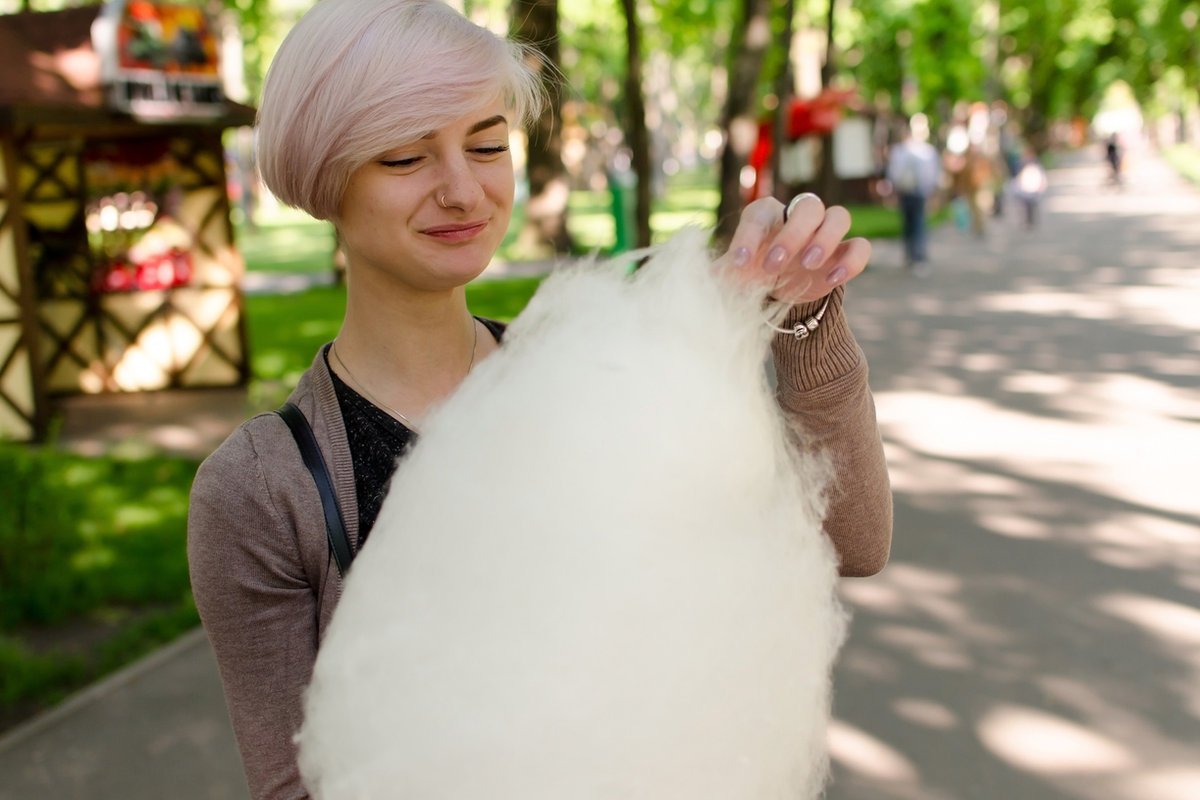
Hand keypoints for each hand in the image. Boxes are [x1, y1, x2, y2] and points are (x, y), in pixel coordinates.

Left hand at [720, 193, 871, 304]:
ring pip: (838, 216)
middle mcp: (798, 217)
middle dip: (793, 233)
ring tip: (809, 265)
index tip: (740, 263)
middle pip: (808, 205)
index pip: (760, 214)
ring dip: (826, 238)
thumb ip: (713, 275)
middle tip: (774, 265)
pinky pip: (861, 246)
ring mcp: (825, 233)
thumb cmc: (750, 276)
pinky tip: (833, 280)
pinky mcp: (844, 254)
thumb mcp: (728, 277)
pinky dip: (851, 260)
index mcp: (766, 216)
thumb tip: (687, 281)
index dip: (750, 236)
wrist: (779, 294)